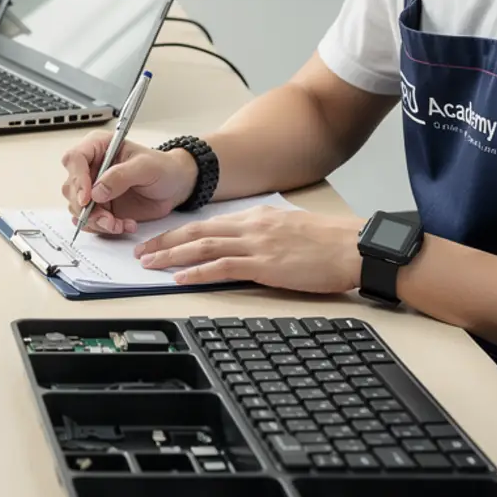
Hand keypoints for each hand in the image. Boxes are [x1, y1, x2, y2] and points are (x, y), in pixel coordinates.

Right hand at [61, 134, 197, 234]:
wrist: (175, 187)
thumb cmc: (163, 168)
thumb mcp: (146, 166)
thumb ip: (120, 176)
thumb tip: (97, 191)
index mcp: (98, 147)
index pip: (75, 159)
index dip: (77, 179)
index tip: (87, 198)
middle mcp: (91, 168)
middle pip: (71, 188)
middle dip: (87, 208)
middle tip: (107, 218)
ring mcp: (94, 189)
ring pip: (78, 208)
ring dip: (96, 220)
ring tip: (119, 223)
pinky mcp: (100, 207)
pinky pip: (91, 221)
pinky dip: (104, 228)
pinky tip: (123, 224)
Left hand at [134, 207, 363, 292]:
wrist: (355, 246)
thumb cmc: (330, 241)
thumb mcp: (290, 228)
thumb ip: (263, 234)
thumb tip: (243, 245)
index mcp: (256, 217)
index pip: (208, 223)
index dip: (179, 232)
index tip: (159, 239)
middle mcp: (251, 227)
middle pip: (197, 232)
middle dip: (165, 241)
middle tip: (141, 251)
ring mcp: (257, 245)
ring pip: (202, 247)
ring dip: (172, 256)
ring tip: (150, 264)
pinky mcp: (265, 265)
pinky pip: (222, 267)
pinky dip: (197, 273)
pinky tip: (180, 278)